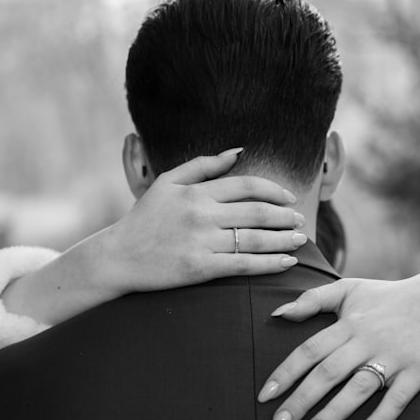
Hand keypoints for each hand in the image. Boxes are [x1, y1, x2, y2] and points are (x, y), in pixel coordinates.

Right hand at [101, 149, 306, 293]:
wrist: (118, 256)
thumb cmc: (145, 219)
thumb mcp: (168, 182)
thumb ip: (202, 165)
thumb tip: (238, 151)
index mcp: (196, 192)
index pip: (247, 186)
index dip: (274, 191)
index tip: (289, 197)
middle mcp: (201, 214)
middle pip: (257, 212)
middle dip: (285, 216)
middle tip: (301, 220)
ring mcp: (201, 242)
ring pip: (255, 239)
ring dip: (284, 240)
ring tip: (301, 240)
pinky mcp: (200, 268)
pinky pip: (243, 265)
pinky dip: (269, 264)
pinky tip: (286, 263)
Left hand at [257, 273, 419, 419]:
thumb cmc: (387, 297)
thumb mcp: (349, 289)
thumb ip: (313, 299)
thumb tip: (277, 313)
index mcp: (348, 324)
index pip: (309, 350)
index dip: (285, 374)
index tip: (264, 397)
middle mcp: (367, 341)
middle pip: (328, 373)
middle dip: (301, 401)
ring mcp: (393, 358)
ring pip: (358, 389)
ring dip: (333, 414)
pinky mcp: (417, 373)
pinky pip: (396, 401)